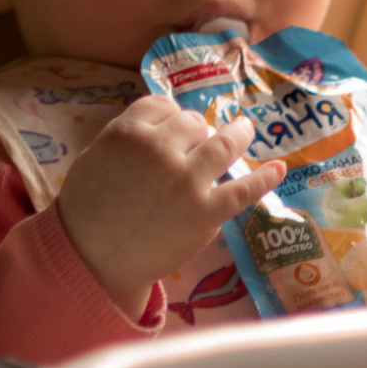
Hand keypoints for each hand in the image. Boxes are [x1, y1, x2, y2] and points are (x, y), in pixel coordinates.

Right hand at [58, 96, 283, 306]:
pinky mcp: (206, 212)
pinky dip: (265, 177)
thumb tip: (161, 124)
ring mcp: (187, 181)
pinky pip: (243, 190)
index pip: (163, 107)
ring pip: (222, 144)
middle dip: (196, 131)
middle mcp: (161, 150)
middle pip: (193, 124)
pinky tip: (280, 168)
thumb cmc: (86, 210)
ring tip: (245, 130)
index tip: (174, 124)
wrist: (93, 260)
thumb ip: (127, 137)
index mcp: (129, 132)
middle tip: (198, 142)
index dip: (171, 115)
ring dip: (238, 134)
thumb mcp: (96, 156)